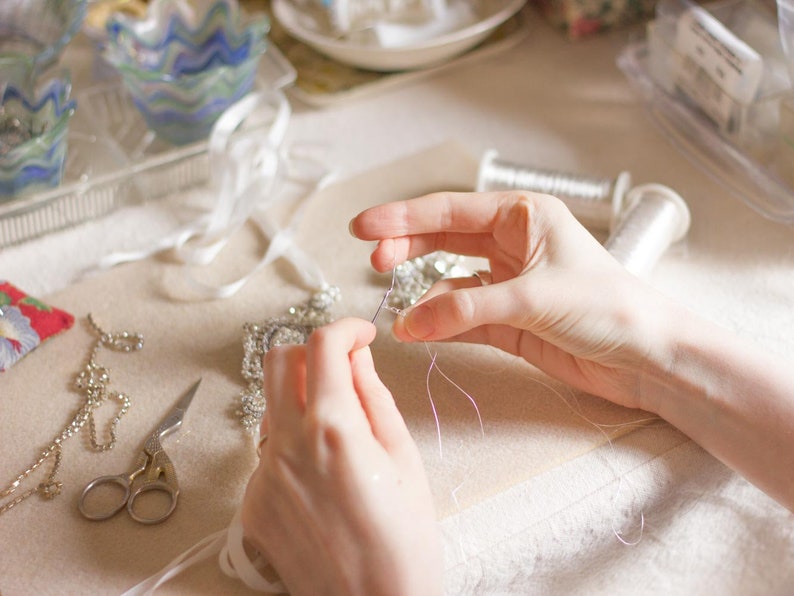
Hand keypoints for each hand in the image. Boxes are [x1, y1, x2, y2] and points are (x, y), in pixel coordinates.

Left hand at [241, 318, 442, 595]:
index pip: (323, 344)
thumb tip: (357, 356)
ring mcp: (262, 475)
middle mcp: (286, 444)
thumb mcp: (405, 458)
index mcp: (333, 428)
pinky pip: (266, 451)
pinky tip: (323, 475)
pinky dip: (291, 444)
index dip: (346, 327)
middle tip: (343, 371)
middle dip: (311, 353)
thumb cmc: (404, 542)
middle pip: (276, 360)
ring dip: (300, 399)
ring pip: (270, 406)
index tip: (362, 334)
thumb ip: (374, 395)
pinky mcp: (252, 502)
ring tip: (338, 432)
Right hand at [350, 190, 680, 409]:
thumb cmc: (609, 308)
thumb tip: (408, 324)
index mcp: (524, 216)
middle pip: (444, 239)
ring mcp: (509, 283)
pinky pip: (462, 317)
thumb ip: (466, 310)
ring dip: (423, 296)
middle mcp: (513, 244)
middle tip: (375, 262)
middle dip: (407, 248)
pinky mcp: (509, 321)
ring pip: (450, 281)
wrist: (647, 358)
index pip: (450, 211)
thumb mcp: (532, 298)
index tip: (363, 227)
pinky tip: (419, 330)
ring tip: (398, 310)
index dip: (403, 217)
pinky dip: (439, 323)